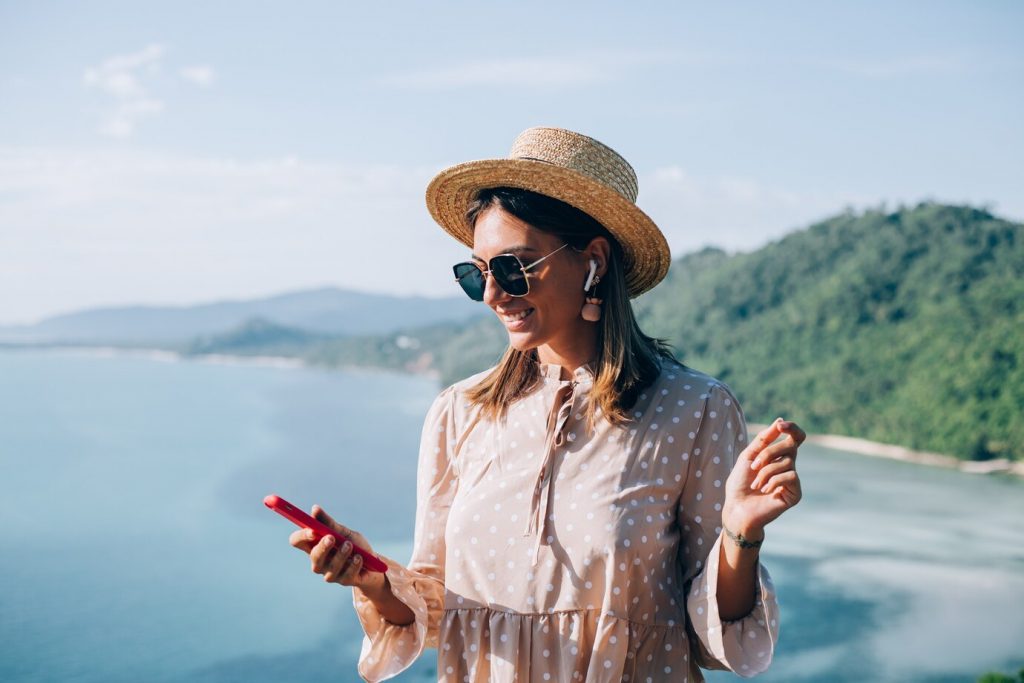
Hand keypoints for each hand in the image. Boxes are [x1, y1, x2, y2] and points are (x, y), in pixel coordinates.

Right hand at [289, 505, 385, 593]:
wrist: (374, 563)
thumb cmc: (354, 545)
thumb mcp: (343, 531)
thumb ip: (328, 522)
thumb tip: (314, 509)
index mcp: (314, 546)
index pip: (297, 541)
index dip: (302, 536)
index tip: (312, 530)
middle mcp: (319, 561)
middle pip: (314, 556)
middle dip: (322, 547)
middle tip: (332, 537)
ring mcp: (330, 573)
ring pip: (332, 566)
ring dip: (341, 554)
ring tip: (350, 545)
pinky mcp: (344, 581)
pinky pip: (347, 574)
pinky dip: (354, 564)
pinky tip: (359, 558)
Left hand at [722, 418, 804, 538]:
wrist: (737, 507)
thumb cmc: (740, 482)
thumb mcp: (749, 456)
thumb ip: (764, 439)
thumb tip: (780, 421)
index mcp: (779, 455)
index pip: (795, 438)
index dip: (792, 429)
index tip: (781, 426)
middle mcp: (789, 465)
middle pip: (790, 446)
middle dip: (769, 453)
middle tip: (753, 465)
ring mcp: (793, 480)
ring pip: (787, 462)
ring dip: (765, 472)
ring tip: (755, 484)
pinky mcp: (795, 493)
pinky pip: (790, 476)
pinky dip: (773, 481)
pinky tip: (764, 490)